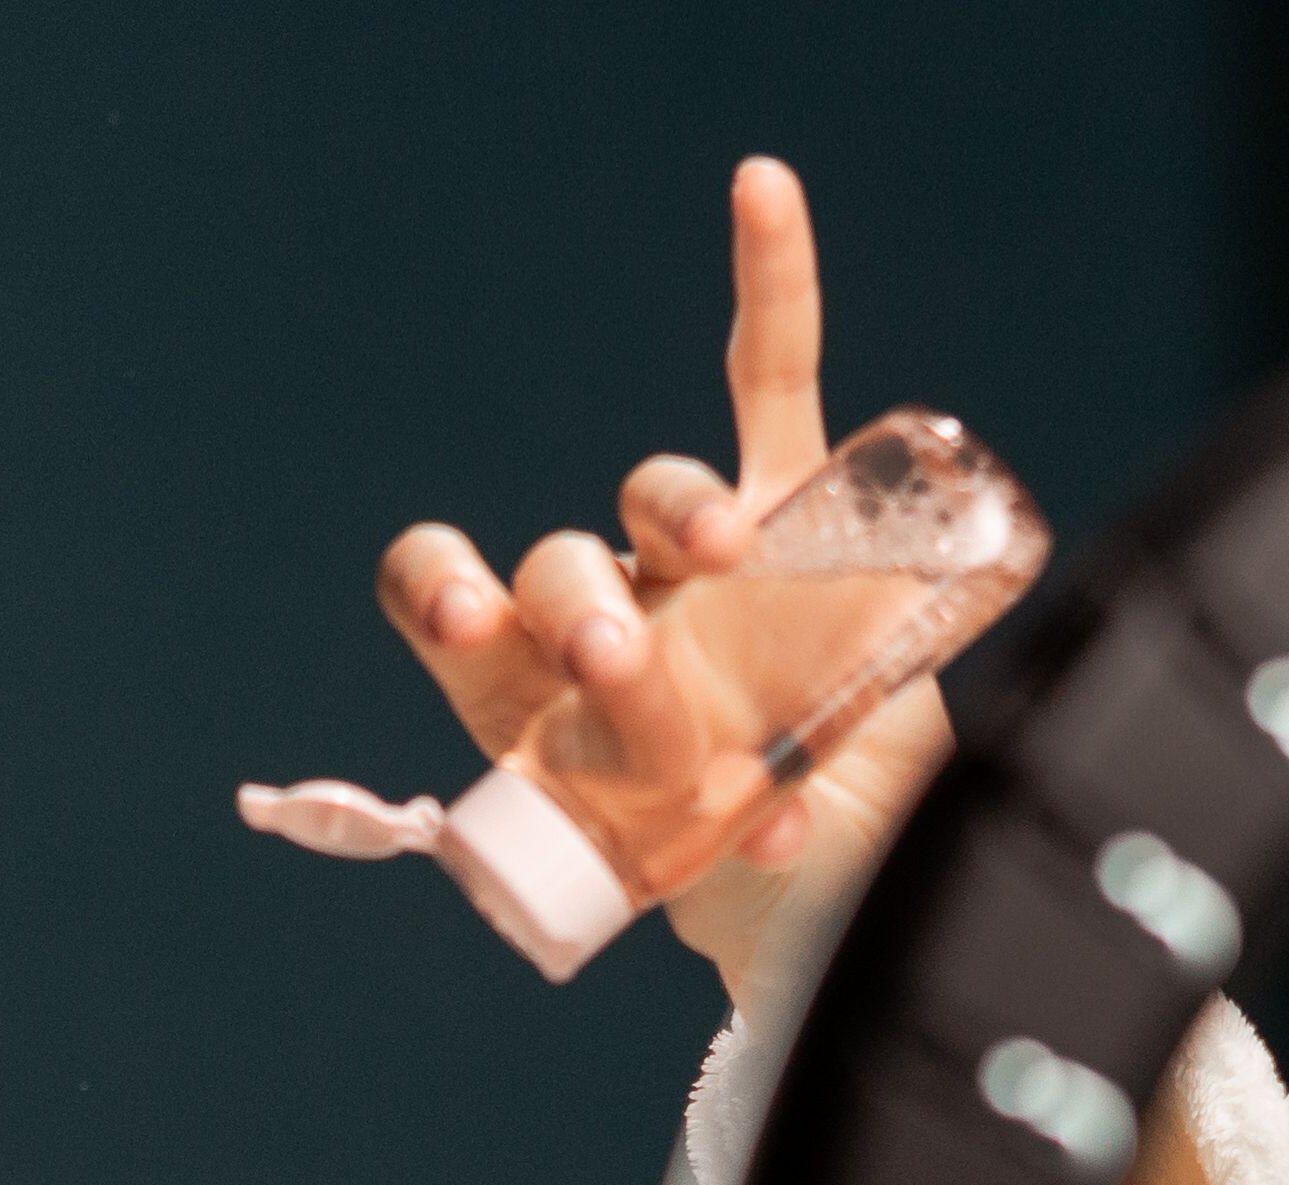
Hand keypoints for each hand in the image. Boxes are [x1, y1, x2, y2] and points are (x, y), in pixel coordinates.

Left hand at [371, 157, 957, 1021]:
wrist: (843, 866)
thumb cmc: (740, 891)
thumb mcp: (697, 891)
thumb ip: (725, 859)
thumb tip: (774, 838)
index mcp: (535, 704)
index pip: (445, 606)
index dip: (446, 596)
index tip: (473, 619)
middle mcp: (599, 617)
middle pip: (562, 567)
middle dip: (588, 612)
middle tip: (622, 664)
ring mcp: (694, 567)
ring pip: (655, 498)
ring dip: (676, 516)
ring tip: (724, 560)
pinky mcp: (800, 518)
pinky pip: (773, 380)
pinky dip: (771, 283)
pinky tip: (759, 188)